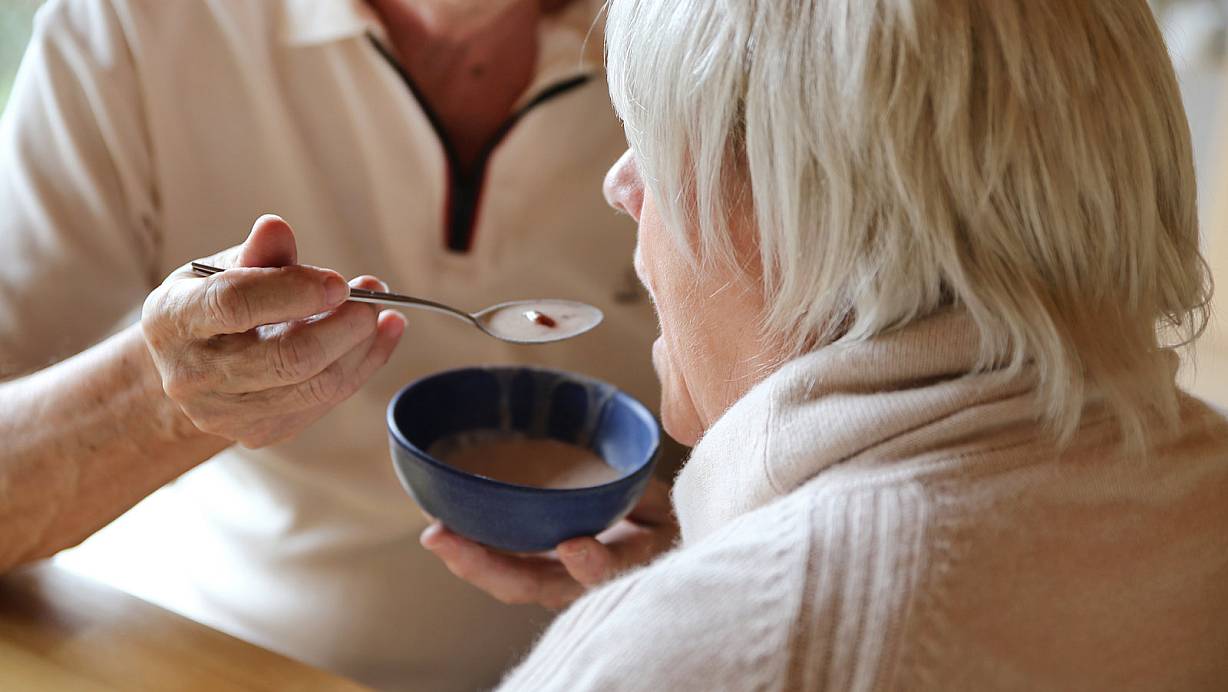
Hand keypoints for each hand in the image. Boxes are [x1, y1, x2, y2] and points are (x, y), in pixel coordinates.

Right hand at [141, 215, 405, 447]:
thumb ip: (255, 254)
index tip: (339, 282)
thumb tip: (277, 228)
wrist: (188, 371)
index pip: (235, 304)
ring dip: (361, 346)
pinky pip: (325, 401)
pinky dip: (361, 366)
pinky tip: (381, 336)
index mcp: (173, 319)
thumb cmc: (208, 307)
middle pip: (286, 358)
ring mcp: (226, 413)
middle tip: (373, 295)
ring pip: (315, 385)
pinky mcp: (260, 432)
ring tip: (384, 312)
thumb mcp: (217, 271)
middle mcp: (193, 374)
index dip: (293, 292)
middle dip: (343, 326)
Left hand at [421, 477, 676, 609]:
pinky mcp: (530, 564)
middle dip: (485, 566)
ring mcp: (550, 575)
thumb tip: (633, 486)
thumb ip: (646, 502)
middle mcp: (577, 580)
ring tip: (434, 536)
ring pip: (506, 579)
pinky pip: (497, 563)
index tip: (574, 545)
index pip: (603, 572)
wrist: (650, 537)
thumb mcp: (661, 510)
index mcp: (620, 566)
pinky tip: (441, 528)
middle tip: (443, 538)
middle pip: (530, 585)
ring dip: (467, 560)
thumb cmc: (657, 522)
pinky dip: (468, 548)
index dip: (590, 564)